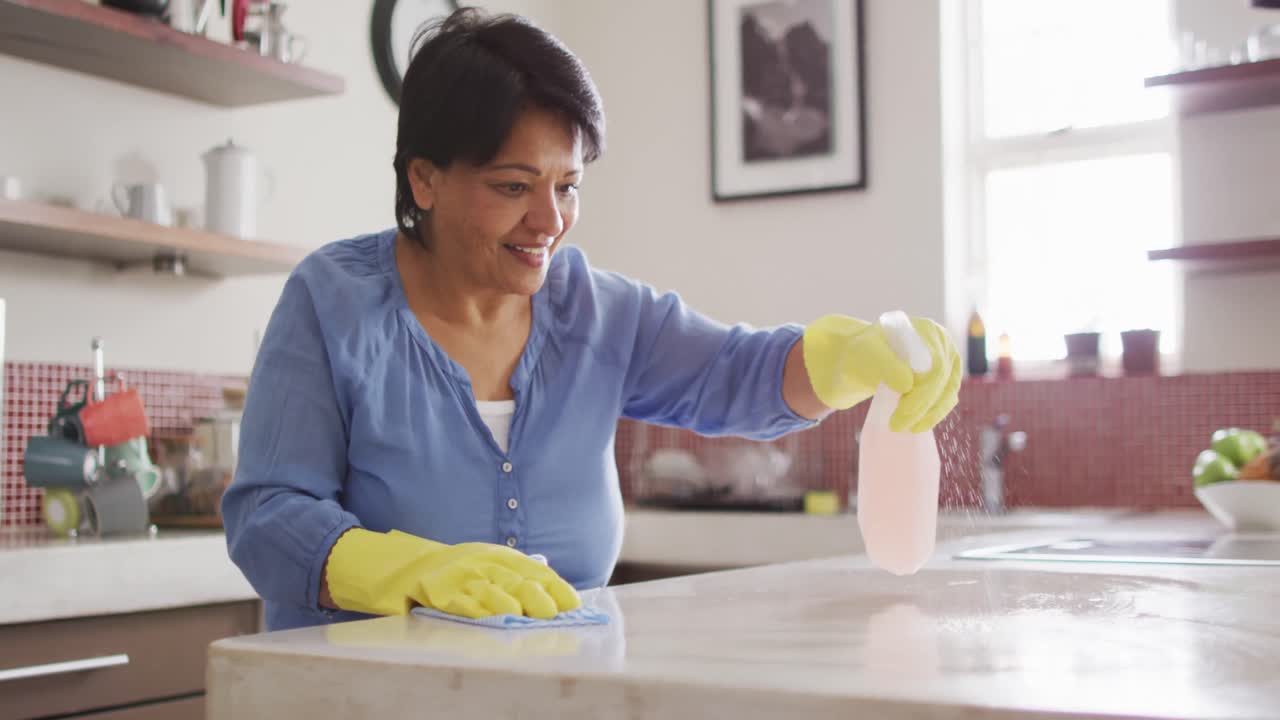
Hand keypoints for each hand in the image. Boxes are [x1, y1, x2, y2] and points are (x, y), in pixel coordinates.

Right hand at [325, 529, 580, 618]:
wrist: (394, 565)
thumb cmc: (444, 570)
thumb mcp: (479, 563)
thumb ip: (511, 571)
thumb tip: (546, 574)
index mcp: (494, 555)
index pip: (532, 569)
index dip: (553, 586)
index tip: (572, 603)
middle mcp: (479, 561)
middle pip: (515, 579)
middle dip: (537, 596)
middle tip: (554, 613)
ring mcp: (456, 576)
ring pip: (490, 590)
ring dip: (511, 604)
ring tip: (529, 618)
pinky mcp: (435, 590)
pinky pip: (459, 602)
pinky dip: (476, 611)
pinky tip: (491, 619)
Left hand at [803, 314, 960, 431]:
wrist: (863, 358)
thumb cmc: (863, 352)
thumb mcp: (865, 351)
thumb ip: (885, 364)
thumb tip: (907, 385)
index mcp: (927, 331)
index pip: (934, 366)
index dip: (921, 393)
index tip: (901, 412)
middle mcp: (943, 344)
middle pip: (942, 381)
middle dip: (921, 407)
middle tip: (896, 425)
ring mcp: (948, 361)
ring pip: (947, 393)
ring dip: (928, 415)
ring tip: (904, 427)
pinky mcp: (947, 378)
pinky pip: (946, 399)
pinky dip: (933, 414)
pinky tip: (917, 425)